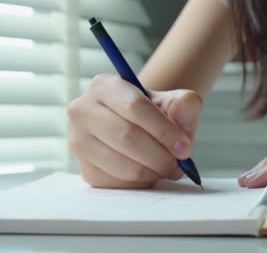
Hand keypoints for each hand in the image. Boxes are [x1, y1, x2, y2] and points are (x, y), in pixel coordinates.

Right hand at [68, 74, 202, 188]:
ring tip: (168, 168)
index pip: (136, 107)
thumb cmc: (153, 113)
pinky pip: (118, 183)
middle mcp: (83, 111)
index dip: (165, 130)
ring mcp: (79, 142)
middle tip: (179, 164)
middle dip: (161, 155)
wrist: (137, 128)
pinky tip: (150, 172)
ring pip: (122, 164)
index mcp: (105, 86)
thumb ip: (184, 106)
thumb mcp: (172, 101)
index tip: (185, 147)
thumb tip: (183, 127)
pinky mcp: (86, 170)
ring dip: (153, 171)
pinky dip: (142, 182)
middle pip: (127, 138)